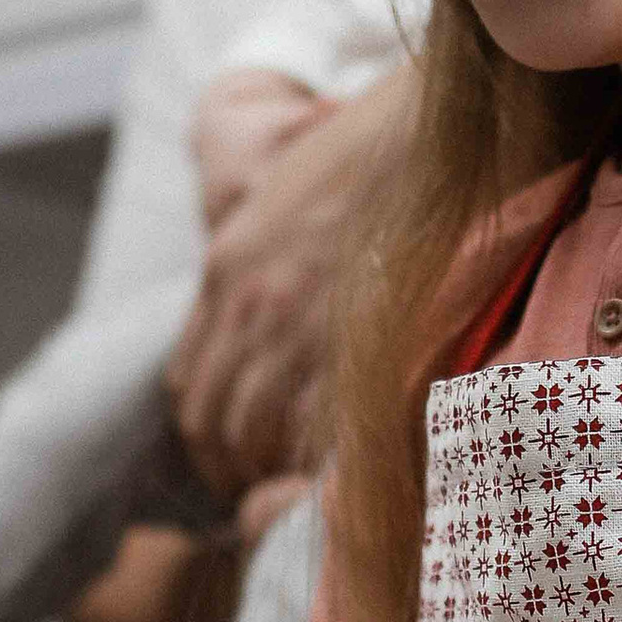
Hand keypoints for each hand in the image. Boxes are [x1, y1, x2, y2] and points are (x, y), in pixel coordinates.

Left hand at [168, 67, 412, 494]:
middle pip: (215, 420)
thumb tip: (265, 323)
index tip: (228, 454)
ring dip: (268, 473)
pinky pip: (311, 435)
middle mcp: (249, 305)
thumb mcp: (282, 200)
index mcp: (226, 268)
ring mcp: (297, 330)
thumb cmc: (372, 152)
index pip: (190, 380)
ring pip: (254, 435)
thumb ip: (258, 264)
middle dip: (230, 466)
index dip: (205, 430)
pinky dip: (313, 466)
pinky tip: (333, 476)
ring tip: (295, 493)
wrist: (432, 128)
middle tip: (259, 492)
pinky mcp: (350, 346)